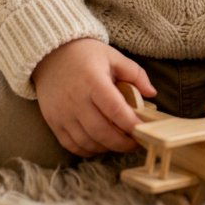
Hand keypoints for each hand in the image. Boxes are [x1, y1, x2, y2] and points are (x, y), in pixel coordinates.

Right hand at [32, 37, 156, 157]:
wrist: (51, 53)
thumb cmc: (86, 54)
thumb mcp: (113, 56)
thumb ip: (135, 74)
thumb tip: (152, 93)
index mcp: (93, 81)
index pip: (115, 110)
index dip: (131, 124)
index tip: (144, 131)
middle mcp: (76, 99)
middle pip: (102, 132)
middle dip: (122, 143)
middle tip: (136, 143)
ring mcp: (62, 113)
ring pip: (88, 142)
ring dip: (107, 148)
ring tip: (119, 142)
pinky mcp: (53, 121)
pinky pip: (72, 145)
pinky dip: (88, 150)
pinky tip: (99, 144)